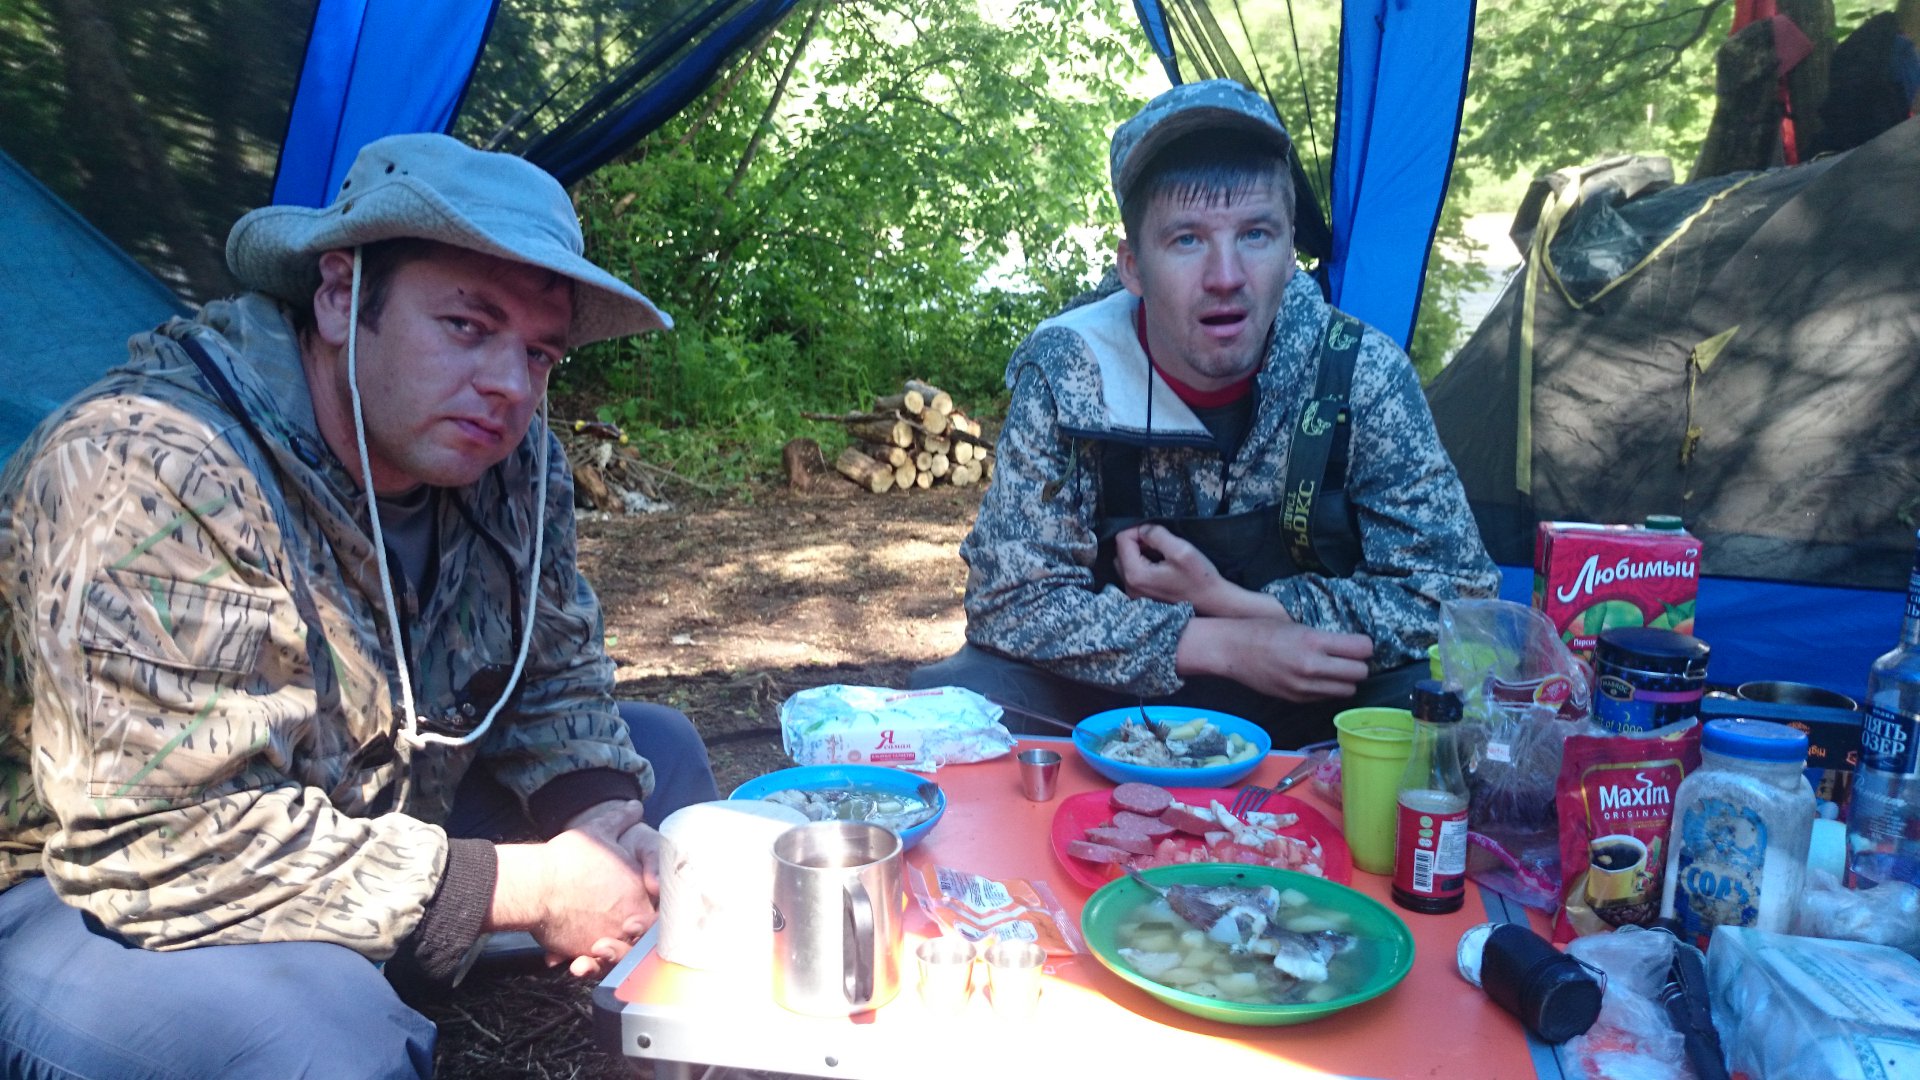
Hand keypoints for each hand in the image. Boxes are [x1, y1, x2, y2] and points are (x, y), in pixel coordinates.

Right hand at [490, 801, 658, 978]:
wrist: (534, 884)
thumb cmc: (568, 858)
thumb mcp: (599, 830)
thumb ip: (621, 819)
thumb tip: (635, 807)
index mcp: (640, 894)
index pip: (662, 911)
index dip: (656, 909)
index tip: (645, 906)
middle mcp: (628, 921)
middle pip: (642, 937)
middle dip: (634, 933)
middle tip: (622, 925)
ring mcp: (606, 939)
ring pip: (618, 954)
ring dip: (610, 950)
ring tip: (597, 942)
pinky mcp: (582, 952)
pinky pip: (591, 962)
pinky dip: (587, 960)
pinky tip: (578, 955)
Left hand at [1114, 524, 1286, 619]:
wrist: (1212, 602)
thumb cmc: (1199, 579)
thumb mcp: (1181, 550)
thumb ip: (1157, 535)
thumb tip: (1143, 529)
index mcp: (1135, 575)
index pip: (1122, 540)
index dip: (1138, 529)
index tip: (1156, 532)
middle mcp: (1130, 587)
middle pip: (1121, 551)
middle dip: (1137, 541)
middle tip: (1159, 542)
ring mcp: (1134, 594)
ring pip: (1126, 562)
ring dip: (1140, 553)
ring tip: (1162, 554)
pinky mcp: (1142, 597)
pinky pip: (1134, 574)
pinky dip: (1143, 565)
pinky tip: (1161, 565)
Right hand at [1178, 617, 1373, 701]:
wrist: (1232, 650)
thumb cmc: (1263, 630)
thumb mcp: (1298, 625)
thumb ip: (1326, 638)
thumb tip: (1355, 645)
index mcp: (1313, 641)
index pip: (1362, 649)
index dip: (1365, 645)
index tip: (1360, 643)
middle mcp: (1311, 666)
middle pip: (1359, 673)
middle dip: (1359, 664)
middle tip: (1351, 656)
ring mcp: (1304, 686)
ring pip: (1348, 689)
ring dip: (1347, 679)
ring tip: (1337, 668)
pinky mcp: (1297, 698)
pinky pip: (1328, 696)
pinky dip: (1330, 688)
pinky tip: (1320, 677)